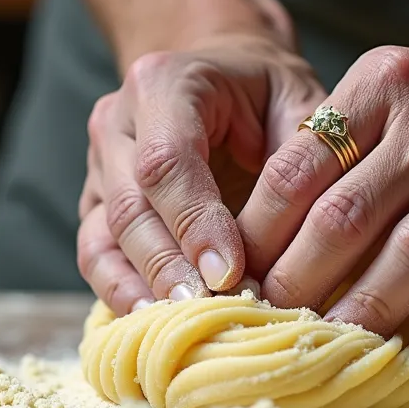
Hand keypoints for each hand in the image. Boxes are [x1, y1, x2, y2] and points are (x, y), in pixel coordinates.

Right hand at [77, 33, 327, 315]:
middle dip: (171, 268)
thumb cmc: (269, 92)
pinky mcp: (96, 208)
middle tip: (213, 313)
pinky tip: (157, 328)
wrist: (225, 76)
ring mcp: (99, 168)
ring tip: (185, 331)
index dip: (194, 222)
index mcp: (164, 83)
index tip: (230, 274)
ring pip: (106, 239)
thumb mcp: (298, 99)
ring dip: (145, 290)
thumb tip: (312, 234)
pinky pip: (97, 258)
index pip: (166, 161)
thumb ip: (301, 154)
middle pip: (131, 207)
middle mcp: (117, 123)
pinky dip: (123, 296)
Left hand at [236, 2, 408, 371]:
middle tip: (271, 320)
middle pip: (348, 213)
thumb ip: (344, 146)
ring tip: (338, 345)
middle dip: (299, 277)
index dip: (258, 229)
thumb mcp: (408, 93)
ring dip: (370, 306)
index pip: (300, 165)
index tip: (233, 275)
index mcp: (389, 85)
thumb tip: (258, 232)